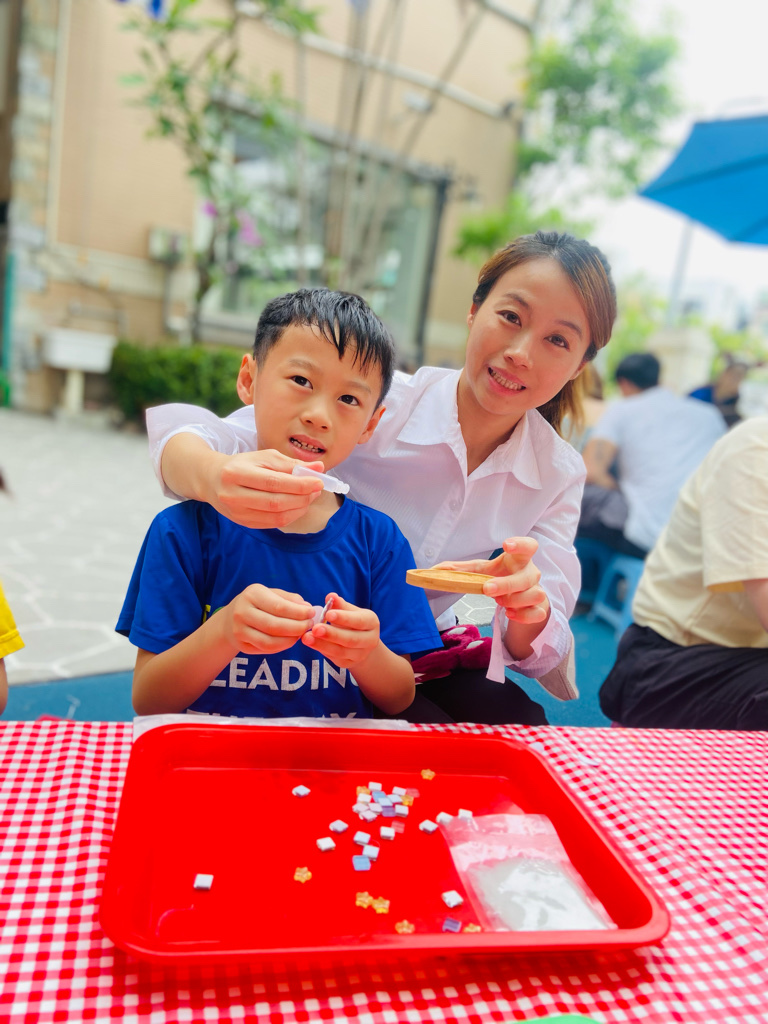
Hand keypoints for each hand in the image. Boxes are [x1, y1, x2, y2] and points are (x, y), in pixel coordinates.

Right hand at [205, 449, 324, 528]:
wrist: (212, 479)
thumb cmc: (242, 465)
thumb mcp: (263, 457)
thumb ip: (291, 463)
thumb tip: (319, 468)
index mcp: (236, 472)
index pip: (274, 482)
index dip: (299, 484)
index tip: (318, 481)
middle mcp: (233, 494)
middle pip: (276, 502)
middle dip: (302, 497)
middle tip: (317, 489)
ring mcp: (236, 512)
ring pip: (276, 516)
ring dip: (299, 508)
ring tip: (309, 497)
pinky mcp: (242, 523)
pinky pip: (272, 523)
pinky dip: (290, 515)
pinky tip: (297, 506)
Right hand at [223, 585, 315, 654]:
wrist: (230, 619)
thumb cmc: (258, 604)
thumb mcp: (272, 594)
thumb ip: (291, 600)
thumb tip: (308, 608)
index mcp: (252, 595)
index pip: (279, 607)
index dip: (299, 612)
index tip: (312, 613)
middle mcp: (242, 612)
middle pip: (275, 626)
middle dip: (297, 627)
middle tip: (310, 625)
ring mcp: (239, 631)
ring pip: (270, 641)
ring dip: (291, 639)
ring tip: (301, 634)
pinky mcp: (242, 645)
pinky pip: (266, 649)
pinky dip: (282, 646)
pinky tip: (290, 640)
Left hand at [301, 593, 380, 667]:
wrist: (362, 643)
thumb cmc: (353, 621)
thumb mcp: (350, 611)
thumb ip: (340, 605)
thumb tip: (330, 596)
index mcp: (371, 622)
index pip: (358, 621)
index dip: (344, 618)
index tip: (328, 614)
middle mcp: (370, 640)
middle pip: (350, 639)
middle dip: (332, 634)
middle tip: (315, 628)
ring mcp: (360, 654)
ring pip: (341, 651)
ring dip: (322, 645)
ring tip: (307, 638)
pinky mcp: (349, 663)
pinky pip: (335, 658)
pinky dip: (322, 651)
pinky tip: (311, 644)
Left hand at [436, 537, 549, 624]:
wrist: (521, 597)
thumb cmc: (501, 577)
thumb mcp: (482, 571)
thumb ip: (460, 570)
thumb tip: (433, 570)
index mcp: (519, 559)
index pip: (529, 545)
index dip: (521, 544)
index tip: (506, 545)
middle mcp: (531, 573)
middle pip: (529, 575)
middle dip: (507, 583)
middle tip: (488, 589)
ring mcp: (537, 590)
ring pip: (536, 594)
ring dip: (515, 601)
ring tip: (501, 603)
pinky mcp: (539, 608)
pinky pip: (537, 613)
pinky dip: (523, 616)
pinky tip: (510, 614)